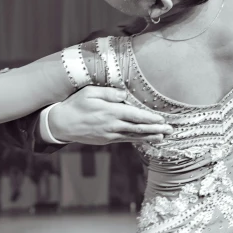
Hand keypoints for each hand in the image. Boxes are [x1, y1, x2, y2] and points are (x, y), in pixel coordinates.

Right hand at [48, 86, 172, 144]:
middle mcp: (112, 125)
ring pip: (134, 136)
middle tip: (170, 130)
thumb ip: (109, 93)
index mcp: (110, 112)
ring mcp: (109, 135)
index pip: (135, 116)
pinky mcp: (106, 140)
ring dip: (150, 137)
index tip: (162, 119)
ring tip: (163, 137)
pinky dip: (138, 140)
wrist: (61, 124)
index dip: (150, 119)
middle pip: (138, 128)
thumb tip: (125, 95)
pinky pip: (126, 140)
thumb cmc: (76, 104)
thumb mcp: (90, 92)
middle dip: (156, 129)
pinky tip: (147, 139)